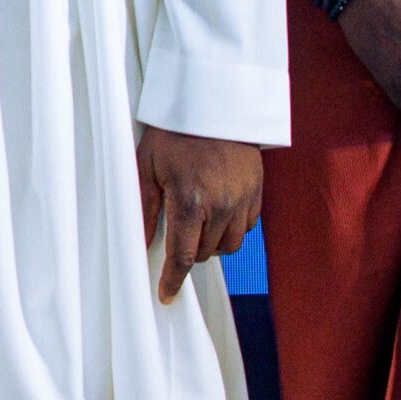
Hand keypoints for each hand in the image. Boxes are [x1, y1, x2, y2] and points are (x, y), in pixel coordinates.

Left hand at [136, 126, 260, 303]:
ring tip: (197, 224)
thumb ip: (144, 208)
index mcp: (190, 201)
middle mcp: (221, 206)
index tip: (166, 296)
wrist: (214, 103)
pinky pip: (247, 228)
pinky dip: (232, 228)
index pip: (183, 256)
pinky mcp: (257, 192)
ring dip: (211, 244)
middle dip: (189, 252)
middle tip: (176, 233)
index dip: (173, 280)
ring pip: (229, 246)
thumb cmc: (173, 133)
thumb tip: (143, 244)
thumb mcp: (147, 166)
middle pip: (205, 254)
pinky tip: (217, 213)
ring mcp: (243, 200)